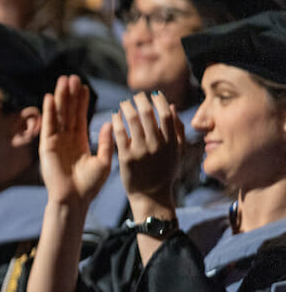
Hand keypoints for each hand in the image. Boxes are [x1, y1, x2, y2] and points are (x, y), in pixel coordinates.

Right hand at [39, 75, 113, 208]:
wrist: (73, 200)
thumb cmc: (89, 186)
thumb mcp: (104, 161)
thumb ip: (107, 142)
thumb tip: (112, 122)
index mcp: (80, 141)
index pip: (80, 116)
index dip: (82, 101)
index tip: (85, 86)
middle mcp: (67, 139)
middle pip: (68, 111)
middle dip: (70, 95)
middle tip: (73, 77)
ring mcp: (56, 141)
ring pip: (59, 115)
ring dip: (60, 97)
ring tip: (63, 80)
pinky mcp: (47, 146)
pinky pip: (48, 125)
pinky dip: (48, 111)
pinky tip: (49, 97)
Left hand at [114, 92, 182, 214]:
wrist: (151, 196)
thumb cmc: (165, 173)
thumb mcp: (178, 152)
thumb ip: (178, 130)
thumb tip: (171, 106)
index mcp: (172, 143)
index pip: (166, 115)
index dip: (158, 101)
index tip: (152, 95)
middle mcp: (157, 146)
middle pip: (148, 114)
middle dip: (141, 101)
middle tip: (136, 96)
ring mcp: (141, 152)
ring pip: (133, 121)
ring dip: (127, 108)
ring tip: (124, 103)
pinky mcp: (126, 158)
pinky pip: (120, 134)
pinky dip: (117, 121)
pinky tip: (114, 116)